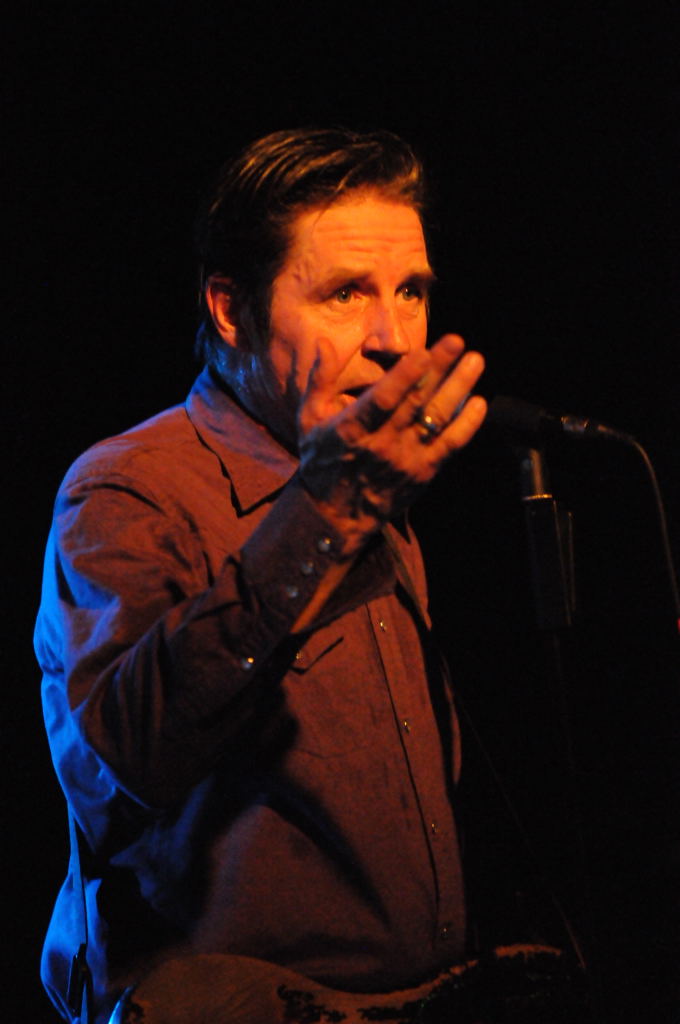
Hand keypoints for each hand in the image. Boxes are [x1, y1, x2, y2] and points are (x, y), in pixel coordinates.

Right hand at [297, 334, 486, 552]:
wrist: (335, 516)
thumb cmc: (322, 460)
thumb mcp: (310, 419)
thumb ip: (320, 379)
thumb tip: (325, 342)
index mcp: (352, 429)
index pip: (382, 400)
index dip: (404, 376)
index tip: (421, 353)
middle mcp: (381, 445)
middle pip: (415, 402)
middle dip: (438, 369)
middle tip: (457, 340)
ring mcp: (405, 460)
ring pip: (437, 420)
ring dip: (458, 389)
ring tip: (475, 361)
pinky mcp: (423, 473)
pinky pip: (450, 446)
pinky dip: (466, 424)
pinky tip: (479, 402)